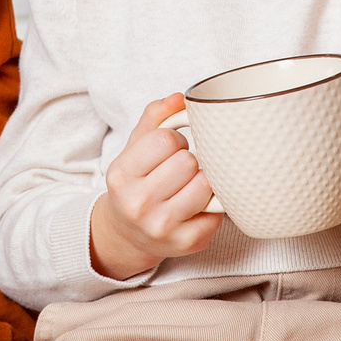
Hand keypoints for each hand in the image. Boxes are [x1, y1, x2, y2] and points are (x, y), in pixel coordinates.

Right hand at [89, 95, 220, 280]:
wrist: (128, 235)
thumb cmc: (137, 184)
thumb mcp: (134, 149)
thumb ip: (155, 118)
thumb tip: (179, 98)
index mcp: (122, 175)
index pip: (166, 139)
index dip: (174, 139)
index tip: (170, 150)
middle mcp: (138, 204)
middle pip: (188, 162)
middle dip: (188, 160)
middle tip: (179, 170)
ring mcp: (163, 227)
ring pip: (206, 185)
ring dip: (203, 181)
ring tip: (189, 186)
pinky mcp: (188, 242)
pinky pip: (218, 209)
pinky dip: (213, 204)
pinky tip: (197, 206)